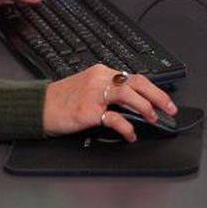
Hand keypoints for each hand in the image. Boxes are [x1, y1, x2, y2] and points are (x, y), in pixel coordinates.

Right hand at [42, 66, 176, 141]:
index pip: (133, 77)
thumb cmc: (60, 100)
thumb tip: (133, 105)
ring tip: (153, 118)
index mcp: (100, 72)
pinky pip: (114, 117)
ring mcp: (93, 94)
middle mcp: (99, 79)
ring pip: (128, 94)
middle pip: (136, 82)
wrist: (37, 107)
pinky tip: (130, 134)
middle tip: (169, 108)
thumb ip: (107, 92)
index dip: (153, 89)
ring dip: (145, 106)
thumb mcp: (86, 88)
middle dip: (157, 95)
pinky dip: (126, 127)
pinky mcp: (88, 110)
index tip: (164, 100)